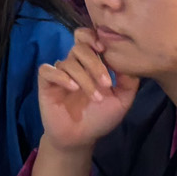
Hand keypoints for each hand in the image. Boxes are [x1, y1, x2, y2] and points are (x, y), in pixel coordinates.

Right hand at [36, 29, 139, 151]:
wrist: (80, 138)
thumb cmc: (100, 118)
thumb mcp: (122, 100)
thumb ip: (128, 81)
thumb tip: (130, 60)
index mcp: (90, 64)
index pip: (87, 38)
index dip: (93, 37)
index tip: (104, 48)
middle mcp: (74, 65)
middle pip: (79, 47)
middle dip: (94, 63)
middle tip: (106, 82)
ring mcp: (59, 73)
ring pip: (68, 62)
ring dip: (84, 78)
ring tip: (95, 97)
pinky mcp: (46, 83)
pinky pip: (48, 70)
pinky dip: (61, 77)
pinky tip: (73, 88)